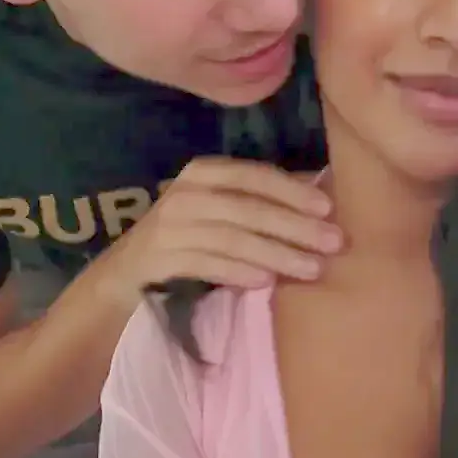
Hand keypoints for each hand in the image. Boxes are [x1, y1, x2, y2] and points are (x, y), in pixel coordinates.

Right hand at [98, 158, 341, 301]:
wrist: (124, 275)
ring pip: (233, 238)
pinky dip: (238, 272)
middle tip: (333, 243)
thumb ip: (255, 204)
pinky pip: (207, 265)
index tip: (328, 208)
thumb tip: (318, 205)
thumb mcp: (217, 211)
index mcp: (203, 174)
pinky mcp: (158, 260)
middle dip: (295, 226)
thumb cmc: (186, 238)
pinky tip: (265, 283)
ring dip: (277, 254)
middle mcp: (184, 194)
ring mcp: (168, 228)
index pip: (253, 176)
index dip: (292, 190)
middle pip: (248, 208)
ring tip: (311, 269)